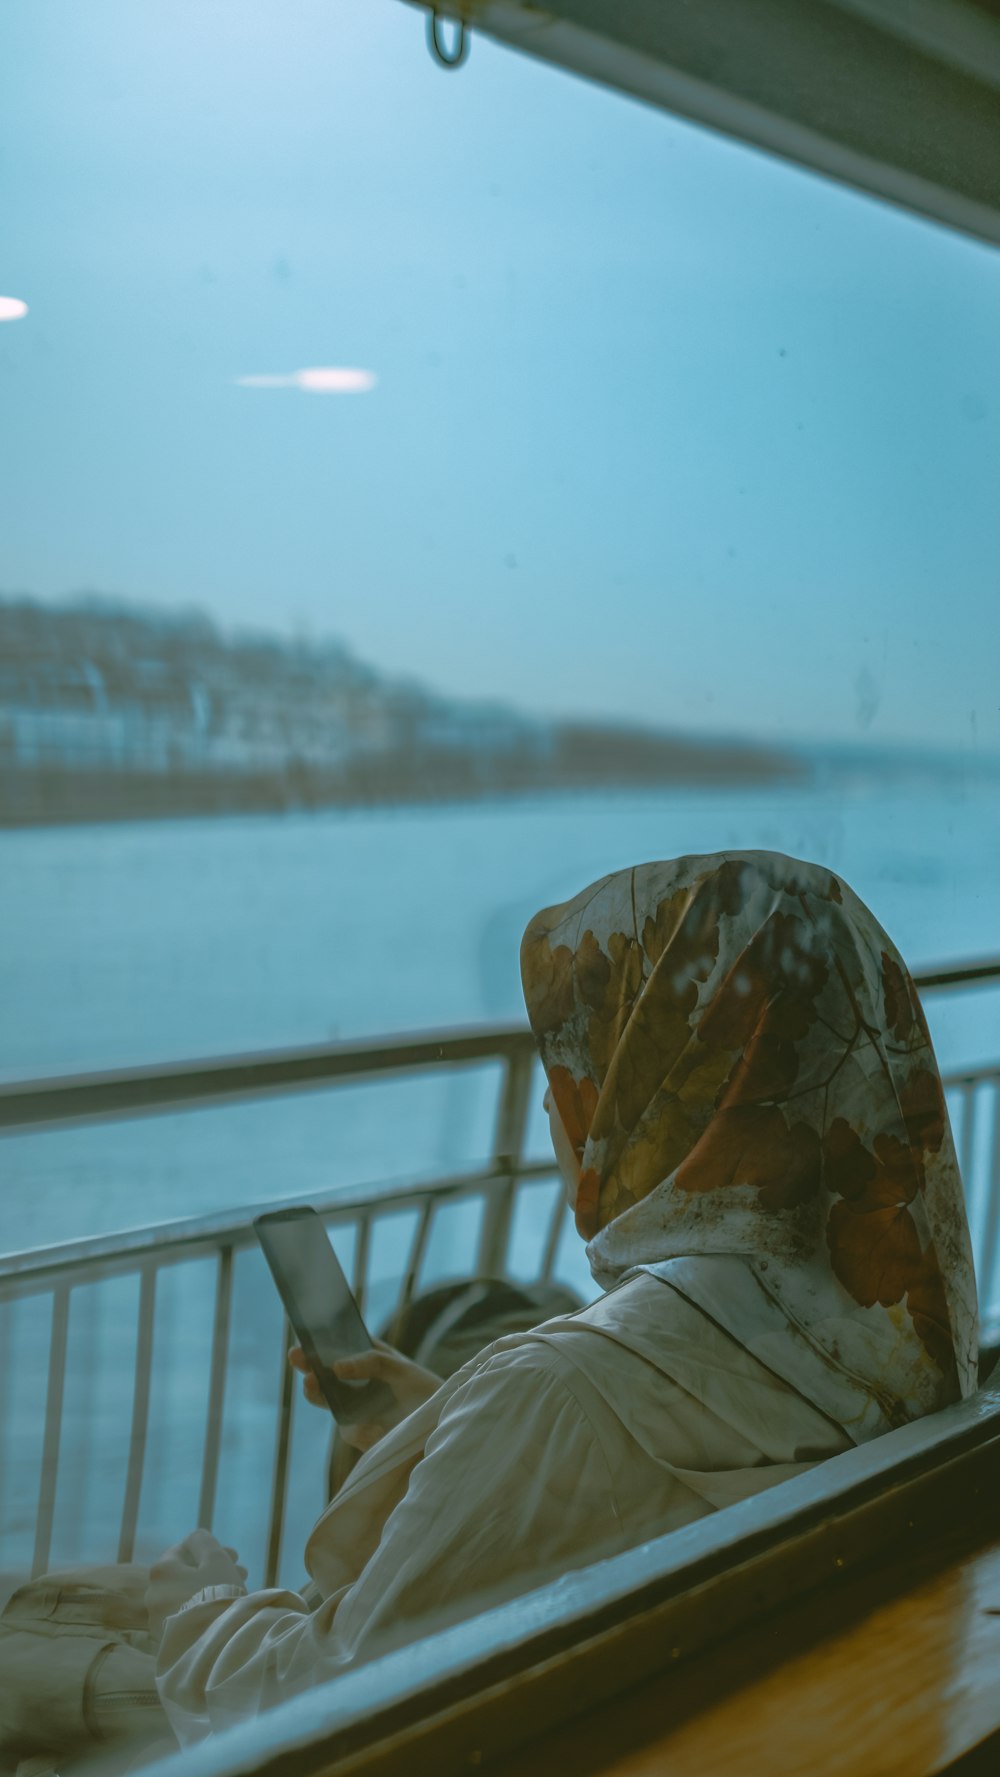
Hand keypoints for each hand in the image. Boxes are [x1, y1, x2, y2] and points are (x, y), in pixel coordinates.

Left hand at [145, 1529, 246, 1641]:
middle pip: (185, 1574)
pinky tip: (221, 1612)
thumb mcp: (216, 1559)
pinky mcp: (165, 1641)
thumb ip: (204, 1541)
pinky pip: (185, 1616)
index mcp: (161, 1570)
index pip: (184, 1548)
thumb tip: (195, 1538)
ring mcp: (157, 1620)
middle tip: (239, 1573)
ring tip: (234, 1594)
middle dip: (212, 1570)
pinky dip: (200, 1609)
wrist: (213, 1649)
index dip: (211, 1548)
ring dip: (208, 1589)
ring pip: (186, 1596)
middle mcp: (153, 1594)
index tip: (234, 1555)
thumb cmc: (216, 1596)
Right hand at [288, 1339, 440, 1450]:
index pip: (337, 1351)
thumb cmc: (423, 1390)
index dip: (317, 1346)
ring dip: (318, 1392)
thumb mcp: (400, 1368)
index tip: (302, 1343)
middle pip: (325, 1377)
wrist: (441, 1426)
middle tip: (297, 1358)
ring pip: (329, 1402)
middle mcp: (356, 1385)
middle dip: (309, 1367)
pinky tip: (377, 1428)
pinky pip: (351, 1429)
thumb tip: (336, 1368)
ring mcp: (356, 1410)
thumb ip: (370, 1362)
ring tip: (312, 1382)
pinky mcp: (361, 1433)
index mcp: (366, 1362)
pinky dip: (360, 1428)